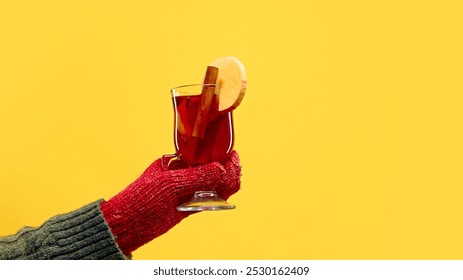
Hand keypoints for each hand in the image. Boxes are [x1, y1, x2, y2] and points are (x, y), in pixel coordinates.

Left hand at [100, 151, 240, 254]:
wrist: (127, 225)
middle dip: (227, 168)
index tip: (233, 155)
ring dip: (227, 181)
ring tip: (234, 180)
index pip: (203, 154)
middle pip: (212, 168)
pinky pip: (210, 199)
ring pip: (214, 184)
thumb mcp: (169, 185)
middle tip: (235, 169)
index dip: (220, 154)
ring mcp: (187, 190)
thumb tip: (222, 170)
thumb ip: (197, 177)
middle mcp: (184, 174)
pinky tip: (228, 192)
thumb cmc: (141, 199)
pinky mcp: (189, 206)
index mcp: (177, 162)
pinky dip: (221, 196)